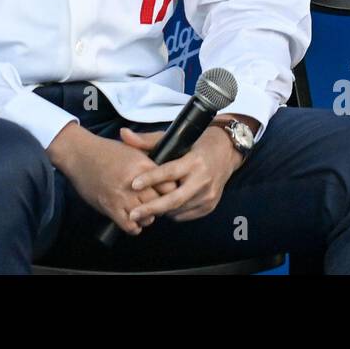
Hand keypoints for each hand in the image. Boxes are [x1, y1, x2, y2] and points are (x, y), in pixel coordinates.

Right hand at [56, 129, 180, 235]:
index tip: (166, 193)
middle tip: (156, 205)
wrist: (79, 154)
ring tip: (145, 213)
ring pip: (146, 216)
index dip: (170, 191)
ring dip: (147, 217)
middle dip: (160, 206)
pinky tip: (134, 222)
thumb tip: (166, 174)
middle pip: (159, 203)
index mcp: (143, 165)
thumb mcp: (132, 150)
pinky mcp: (109, 207)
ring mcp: (121, 195)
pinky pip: (129, 225)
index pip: (169, 186)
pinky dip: (134, 227)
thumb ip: (151, 161)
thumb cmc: (106, 151)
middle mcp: (135, 181)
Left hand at [123, 126, 242, 223]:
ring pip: (179, 209)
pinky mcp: (210, 205)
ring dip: (161, 210)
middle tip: (133, 214)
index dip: (151, 178)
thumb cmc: (195, 144)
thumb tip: (123, 134)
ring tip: (146, 208)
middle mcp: (203, 179)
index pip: (170, 171)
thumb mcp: (173, 138)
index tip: (134, 184)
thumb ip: (147, 140)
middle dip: (152, 208)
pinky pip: (186, 214)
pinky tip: (165, 206)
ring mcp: (209, 194)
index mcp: (194, 161)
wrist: (226, 152)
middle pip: (175, 199)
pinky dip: (173, 212)